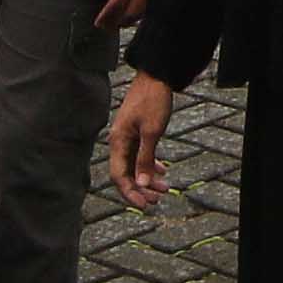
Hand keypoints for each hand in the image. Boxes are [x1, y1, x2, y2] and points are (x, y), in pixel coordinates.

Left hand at [88, 0, 158, 28]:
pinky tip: (136, 9)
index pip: (117, 3)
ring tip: (119, 19)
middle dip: (118, 22)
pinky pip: (154, 3)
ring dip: (131, 18)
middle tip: (107, 25)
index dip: (106, 17)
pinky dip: (143, 10)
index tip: (98, 24)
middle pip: (132, 13)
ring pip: (145, 11)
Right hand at [110, 73, 174, 210]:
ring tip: (164, 189)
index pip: (118, 176)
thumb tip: (142, 184)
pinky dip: (150, 165)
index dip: (130, 193)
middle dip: (140, 189)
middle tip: (157, 200)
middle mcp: (119, 142)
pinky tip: (162, 172)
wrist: (156, 77)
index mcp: (118, 142)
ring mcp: (127, 138)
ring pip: (135, 166)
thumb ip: (146, 159)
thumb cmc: (152, 101)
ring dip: (147, 179)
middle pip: (126, 174)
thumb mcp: (151, 132)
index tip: (144, 205)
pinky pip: (140, 156)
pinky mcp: (136, 133)